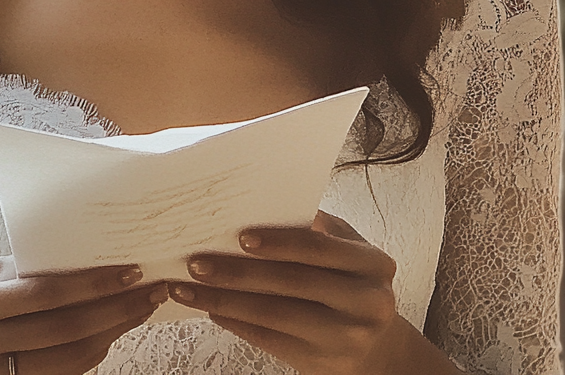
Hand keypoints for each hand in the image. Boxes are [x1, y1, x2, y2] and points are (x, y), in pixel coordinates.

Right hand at [0, 256, 167, 374]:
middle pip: (61, 328)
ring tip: (144, 307)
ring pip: (70, 357)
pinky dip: (98, 349)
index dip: (92, 283)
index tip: (132, 270)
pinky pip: (67, 373)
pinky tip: (118, 329)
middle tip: (152, 289)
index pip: (42, 292)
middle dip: (115, 308)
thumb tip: (100, 244)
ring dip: (115, 330)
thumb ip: (34, 266)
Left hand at [166, 211, 400, 374]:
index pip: (319, 249)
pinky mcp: (321, 364)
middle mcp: (366, 303)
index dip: (278, 242)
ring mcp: (345, 339)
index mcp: (373, 264)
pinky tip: (211, 308)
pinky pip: (269, 341)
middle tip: (196, 263)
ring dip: (224, 300)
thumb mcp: (349, 250)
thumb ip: (319, 229)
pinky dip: (235, 322)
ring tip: (187, 288)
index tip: (239, 235)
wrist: (377, 347)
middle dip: (238, 272)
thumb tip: (265, 205)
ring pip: (274, 315)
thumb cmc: (351, 281)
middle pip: (292, 284)